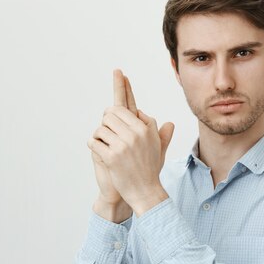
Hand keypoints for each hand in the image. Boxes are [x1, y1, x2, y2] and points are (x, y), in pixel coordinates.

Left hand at [88, 69, 174, 215]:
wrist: (146, 192)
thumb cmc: (151, 170)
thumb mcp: (159, 150)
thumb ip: (162, 135)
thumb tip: (170, 124)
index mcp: (145, 127)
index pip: (129, 104)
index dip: (123, 87)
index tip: (118, 71)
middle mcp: (136, 132)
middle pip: (110, 113)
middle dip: (107, 124)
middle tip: (111, 138)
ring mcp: (124, 143)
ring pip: (100, 127)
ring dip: (100, 138)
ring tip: (110, 151)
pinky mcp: (112, 155)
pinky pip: (94, 142)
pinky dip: (95, 147)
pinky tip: (103, 156)